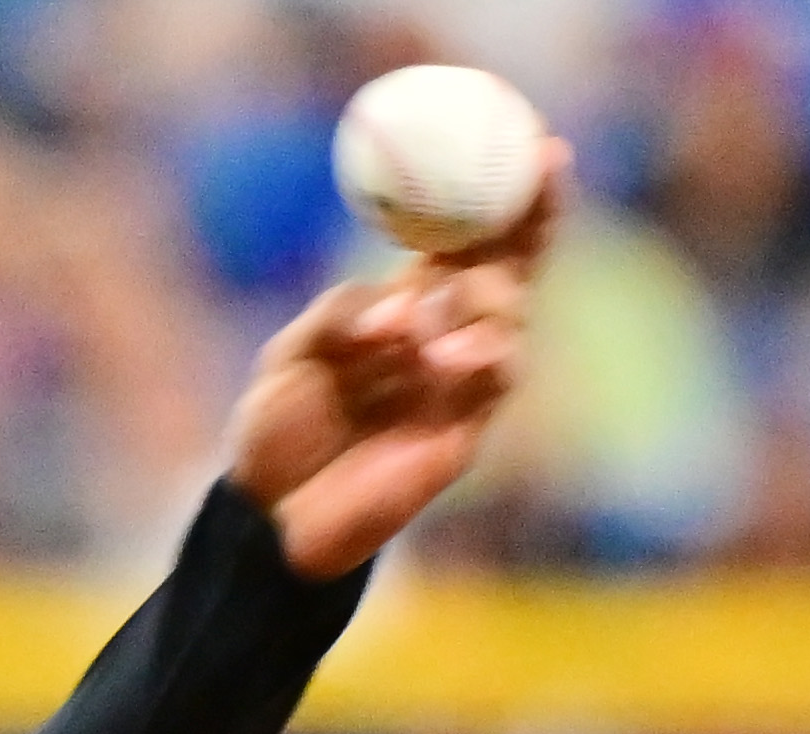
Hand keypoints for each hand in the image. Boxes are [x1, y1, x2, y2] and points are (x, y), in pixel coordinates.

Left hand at [225, 142, 566, 579]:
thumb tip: (398, 306)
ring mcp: (458, 386)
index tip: (530, 140)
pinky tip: (440, 352)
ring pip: (506, 320)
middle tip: (539, 170)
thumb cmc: (278, 428)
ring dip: (484, 297)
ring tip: (438, 305)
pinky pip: (489, 383)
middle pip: (507, 268)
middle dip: (530, 218)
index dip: (501, 193)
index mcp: (406, 306)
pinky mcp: (461, 434)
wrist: (270, 517)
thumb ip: (338, 316)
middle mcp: (444, 338)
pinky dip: (474, 356)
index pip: (466, 238)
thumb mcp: (292, 354)